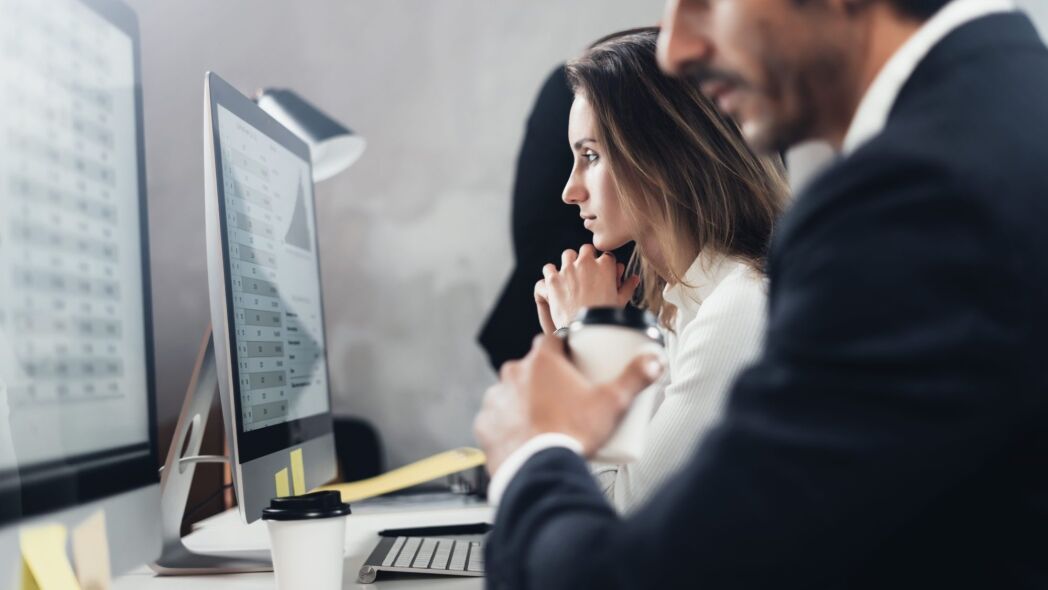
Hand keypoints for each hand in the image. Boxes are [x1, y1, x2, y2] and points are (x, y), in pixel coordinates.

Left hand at [473, 334, 663, 474]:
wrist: (539, 470)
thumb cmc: (573, 433)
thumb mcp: (612, 403)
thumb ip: (635, 378)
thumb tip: (655, 360)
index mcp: (542, 360)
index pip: (552, 341)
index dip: (565, 351)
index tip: (577, 364)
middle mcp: (513, 373)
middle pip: (532, 368)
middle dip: (547, 379)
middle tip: (567, 398)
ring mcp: (496, 398)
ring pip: (513, 392)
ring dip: (526, 401)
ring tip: (547, 420)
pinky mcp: (485, 423)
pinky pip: (497, 418)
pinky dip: (509, 424)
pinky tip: (525, 435)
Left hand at [533, 245, 640, 331]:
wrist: (586, 329)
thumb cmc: (606, 317)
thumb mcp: (621, 301)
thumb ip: (628, 287)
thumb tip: (634, 278)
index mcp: (605, 265)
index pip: (606, 255)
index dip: (604, 264)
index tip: (602, 272)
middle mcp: (586, 262)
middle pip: (586, 250)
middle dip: (586, 258)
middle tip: (586, 272)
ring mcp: (568, 269)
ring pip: (567, 255)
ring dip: (569, 262)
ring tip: (569, 275)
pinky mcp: (553, 279)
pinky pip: (548, 268)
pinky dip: (550, 274)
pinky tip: (553, 283)